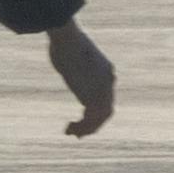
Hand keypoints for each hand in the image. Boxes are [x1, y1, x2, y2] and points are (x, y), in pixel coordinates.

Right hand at [42, 22, 121, 137]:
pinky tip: (68, 129)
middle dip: (93, 123)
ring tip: (70, 133)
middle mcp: (108, 82)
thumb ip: (74, 65)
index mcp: (106, 71)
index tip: (83, 117)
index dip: (96, 110)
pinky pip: (90, 119)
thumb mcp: (73, 54)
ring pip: (100, 118)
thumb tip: (66, 62)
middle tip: (79, 133)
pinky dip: (81, 127)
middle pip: (106, 110)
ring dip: (86, 128)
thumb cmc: (65, 41)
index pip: (107, 96)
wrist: (68, 39)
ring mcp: (102, 90)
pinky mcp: (92, 96)